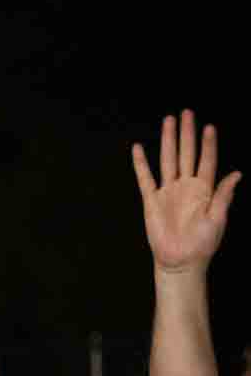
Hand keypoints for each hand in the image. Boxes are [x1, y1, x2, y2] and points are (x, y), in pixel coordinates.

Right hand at [133, 110, 240, 273]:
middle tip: (187, 113)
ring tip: (169, 120)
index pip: (207, 160)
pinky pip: (145, 179)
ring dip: (169, 140)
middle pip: (186, 153)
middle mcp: (186, 186)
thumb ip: (224, 196)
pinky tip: (138, 149)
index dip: (209, 144)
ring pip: (168, 160)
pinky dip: (141, 164)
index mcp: (203, 189)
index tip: (209, 128)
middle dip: (187, 133)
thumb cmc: (202, 244)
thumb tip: (237, 174)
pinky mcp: (152, 201)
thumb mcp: (218, 219)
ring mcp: (168, 192)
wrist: (180, 262)